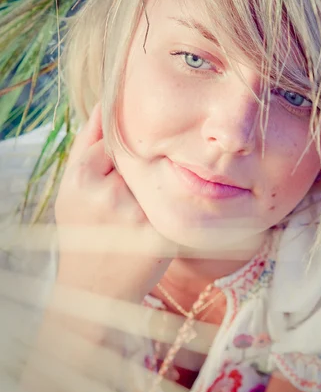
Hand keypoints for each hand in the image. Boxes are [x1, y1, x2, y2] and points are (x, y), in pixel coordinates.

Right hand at [54, 101, 173, 301]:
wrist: (94, 290)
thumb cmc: (82, 232)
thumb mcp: (72, 187)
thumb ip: (87, 144)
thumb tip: (107, 101)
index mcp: (81, 178)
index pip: (116, 138)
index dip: (125, 150)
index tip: (127, 162)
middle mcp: (108, 194)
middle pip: (140, 158)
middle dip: (143, 167)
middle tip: (136, 190)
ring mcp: (135, 215)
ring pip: (160, 178)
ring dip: (160, 184)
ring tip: (144, 206)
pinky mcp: (159, 235)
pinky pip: (176, 203)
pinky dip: (177, 203)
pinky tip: (171, 212)